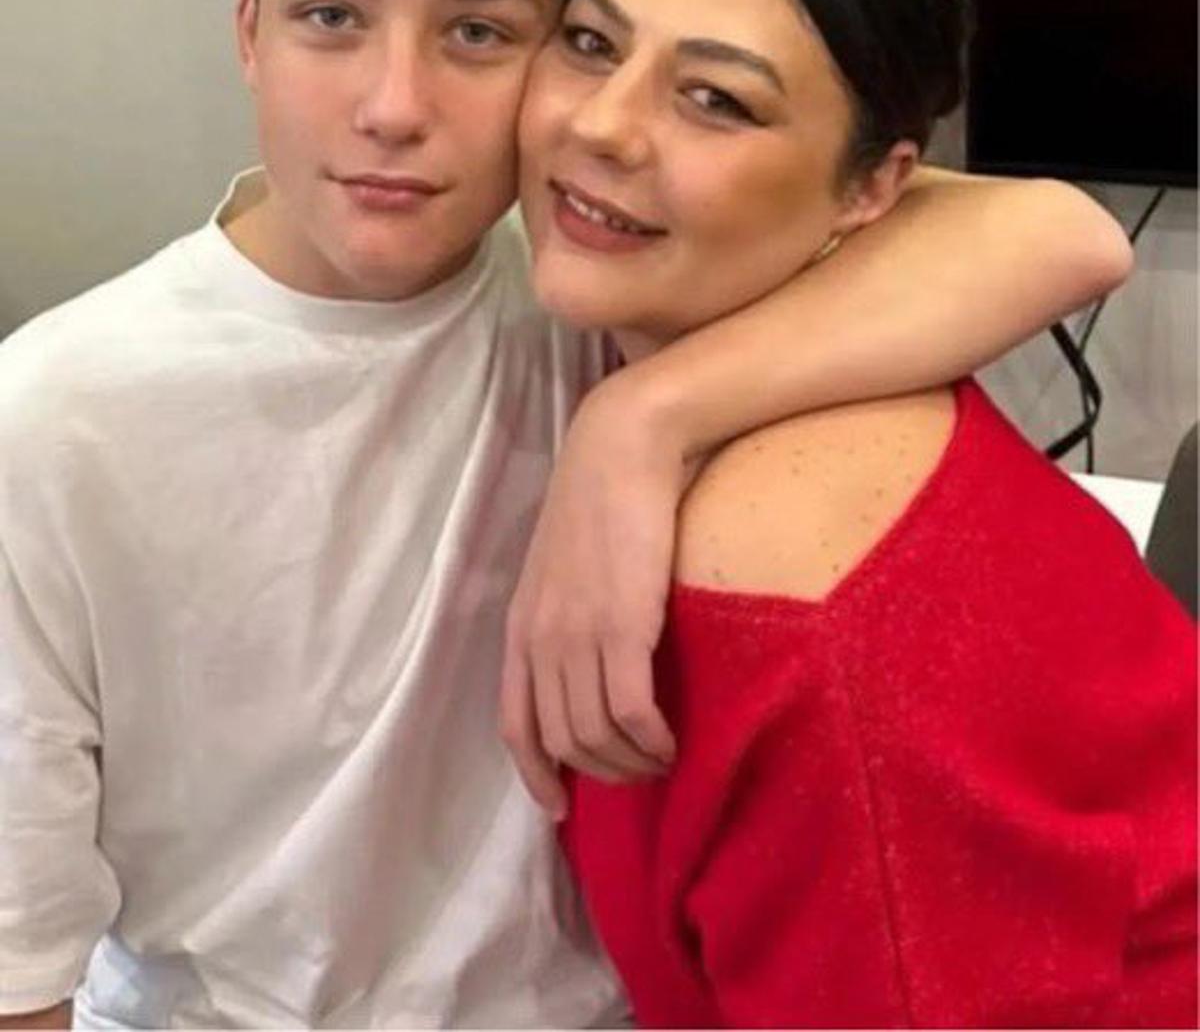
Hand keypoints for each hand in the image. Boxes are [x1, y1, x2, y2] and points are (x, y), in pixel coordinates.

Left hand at [500, 381, 680, 816]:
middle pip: (562, 739)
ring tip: (663, 759)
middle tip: (639, 774)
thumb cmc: (600, 498)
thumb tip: (587, 659)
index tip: (560, 809)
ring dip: (632, 761)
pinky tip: (672, 741)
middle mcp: (542, 638)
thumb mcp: (561, 564)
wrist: (622, 449)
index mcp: (522, 625)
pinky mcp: (623, 625)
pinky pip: (631, 711)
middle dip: (601, 773)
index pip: (515, 723)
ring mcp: (579, 634)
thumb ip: (563, 612)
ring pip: (596, 734)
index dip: (536, 774)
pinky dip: (651, 739)